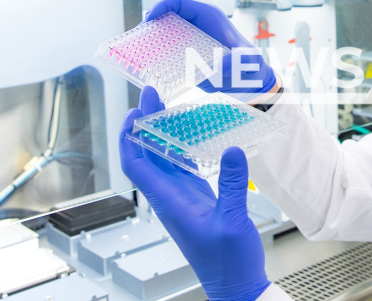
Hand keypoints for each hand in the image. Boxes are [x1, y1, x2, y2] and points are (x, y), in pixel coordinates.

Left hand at [119, 86, 270, 300]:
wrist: (235, 284)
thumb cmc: (229, 261)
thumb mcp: (233, 220)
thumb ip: (231, 184)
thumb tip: (231, 149)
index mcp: (169, 202)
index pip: (137, 163)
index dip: (130, 136)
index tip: (135, 109)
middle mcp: (169, 197)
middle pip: (147, 154)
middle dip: (145, 124)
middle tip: (153, 94)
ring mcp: (181, 197)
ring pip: (163, 159)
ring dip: (162, 133)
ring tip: (169, 107)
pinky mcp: (194, 198)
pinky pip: (180, 166)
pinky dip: (181, 146)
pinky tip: (191, 134)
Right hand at [144, 0, 275, 101]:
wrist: (249, 81)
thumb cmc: (250, 65)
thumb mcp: (248, 60)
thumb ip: (238, 60)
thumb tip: (220, 66)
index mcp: (207, 16)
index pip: (178, 2)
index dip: (160, 6)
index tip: (149, 20)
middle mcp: (195, 24)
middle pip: (164, 16)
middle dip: (148, 25)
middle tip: (136, 39)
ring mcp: (188, 40)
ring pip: (161, 34)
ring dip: (148, 41)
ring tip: (135, 52)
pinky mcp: (185, 55)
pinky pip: (165, 52)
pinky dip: (154, 56)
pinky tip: (146, 66)